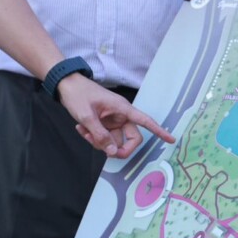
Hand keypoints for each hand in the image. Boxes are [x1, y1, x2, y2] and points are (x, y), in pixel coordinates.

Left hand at [57, 75, 174, 157]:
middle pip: (131, 138)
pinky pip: (105, 138)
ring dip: (100, 142)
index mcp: (122, 109)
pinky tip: (81, 129)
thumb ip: (100, 135)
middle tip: (106, 153)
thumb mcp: (86, 116)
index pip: (145, 121)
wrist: (66, 85)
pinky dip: (94, 138)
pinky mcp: (104, 124)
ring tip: (83, 131)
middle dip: (119, 148)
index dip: (159, 131)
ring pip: (115, 141)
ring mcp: (113, 121)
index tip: (171, 140)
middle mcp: (121, 116)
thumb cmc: (77, 94)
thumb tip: (114, 153)